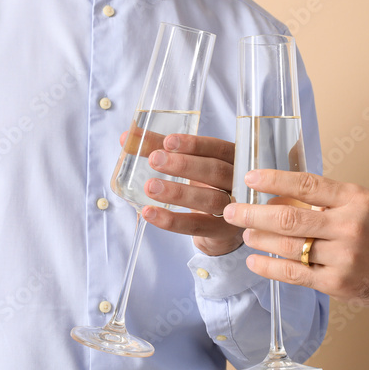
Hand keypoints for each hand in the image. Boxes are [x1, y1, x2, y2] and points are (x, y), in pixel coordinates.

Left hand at [135, 133, 244, 256]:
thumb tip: (128, 138)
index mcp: (235, 159)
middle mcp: (241, 182)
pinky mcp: (223, 231)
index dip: (194, 144)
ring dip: (178, 193)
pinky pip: (197, 226)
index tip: (168, 141)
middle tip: (155, 160)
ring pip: (210, 199)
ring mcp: (235, 208)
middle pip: (216, 171)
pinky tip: (150, 213)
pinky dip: (172, 220)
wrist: (223, 225)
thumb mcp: (191, 163)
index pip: (218, 147)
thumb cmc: (207, 185)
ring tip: (150, 187)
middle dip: (184, 165)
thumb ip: (164, 149)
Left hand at [222, 169, 368, 310]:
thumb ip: (324, 198)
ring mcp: (343, 258)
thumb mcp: (359, 202)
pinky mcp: (336, 283)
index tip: (250, 177)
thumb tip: (276, 194)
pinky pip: (294, 274)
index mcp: (355, 199)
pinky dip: (270, 267)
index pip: (307, 185)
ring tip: (244, 232)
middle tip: (232, 210)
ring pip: (289, 247)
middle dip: (253, 214)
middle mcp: (349, 227)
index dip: (274, 180)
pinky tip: (254, 260)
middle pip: (290, 219)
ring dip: (259, 239)